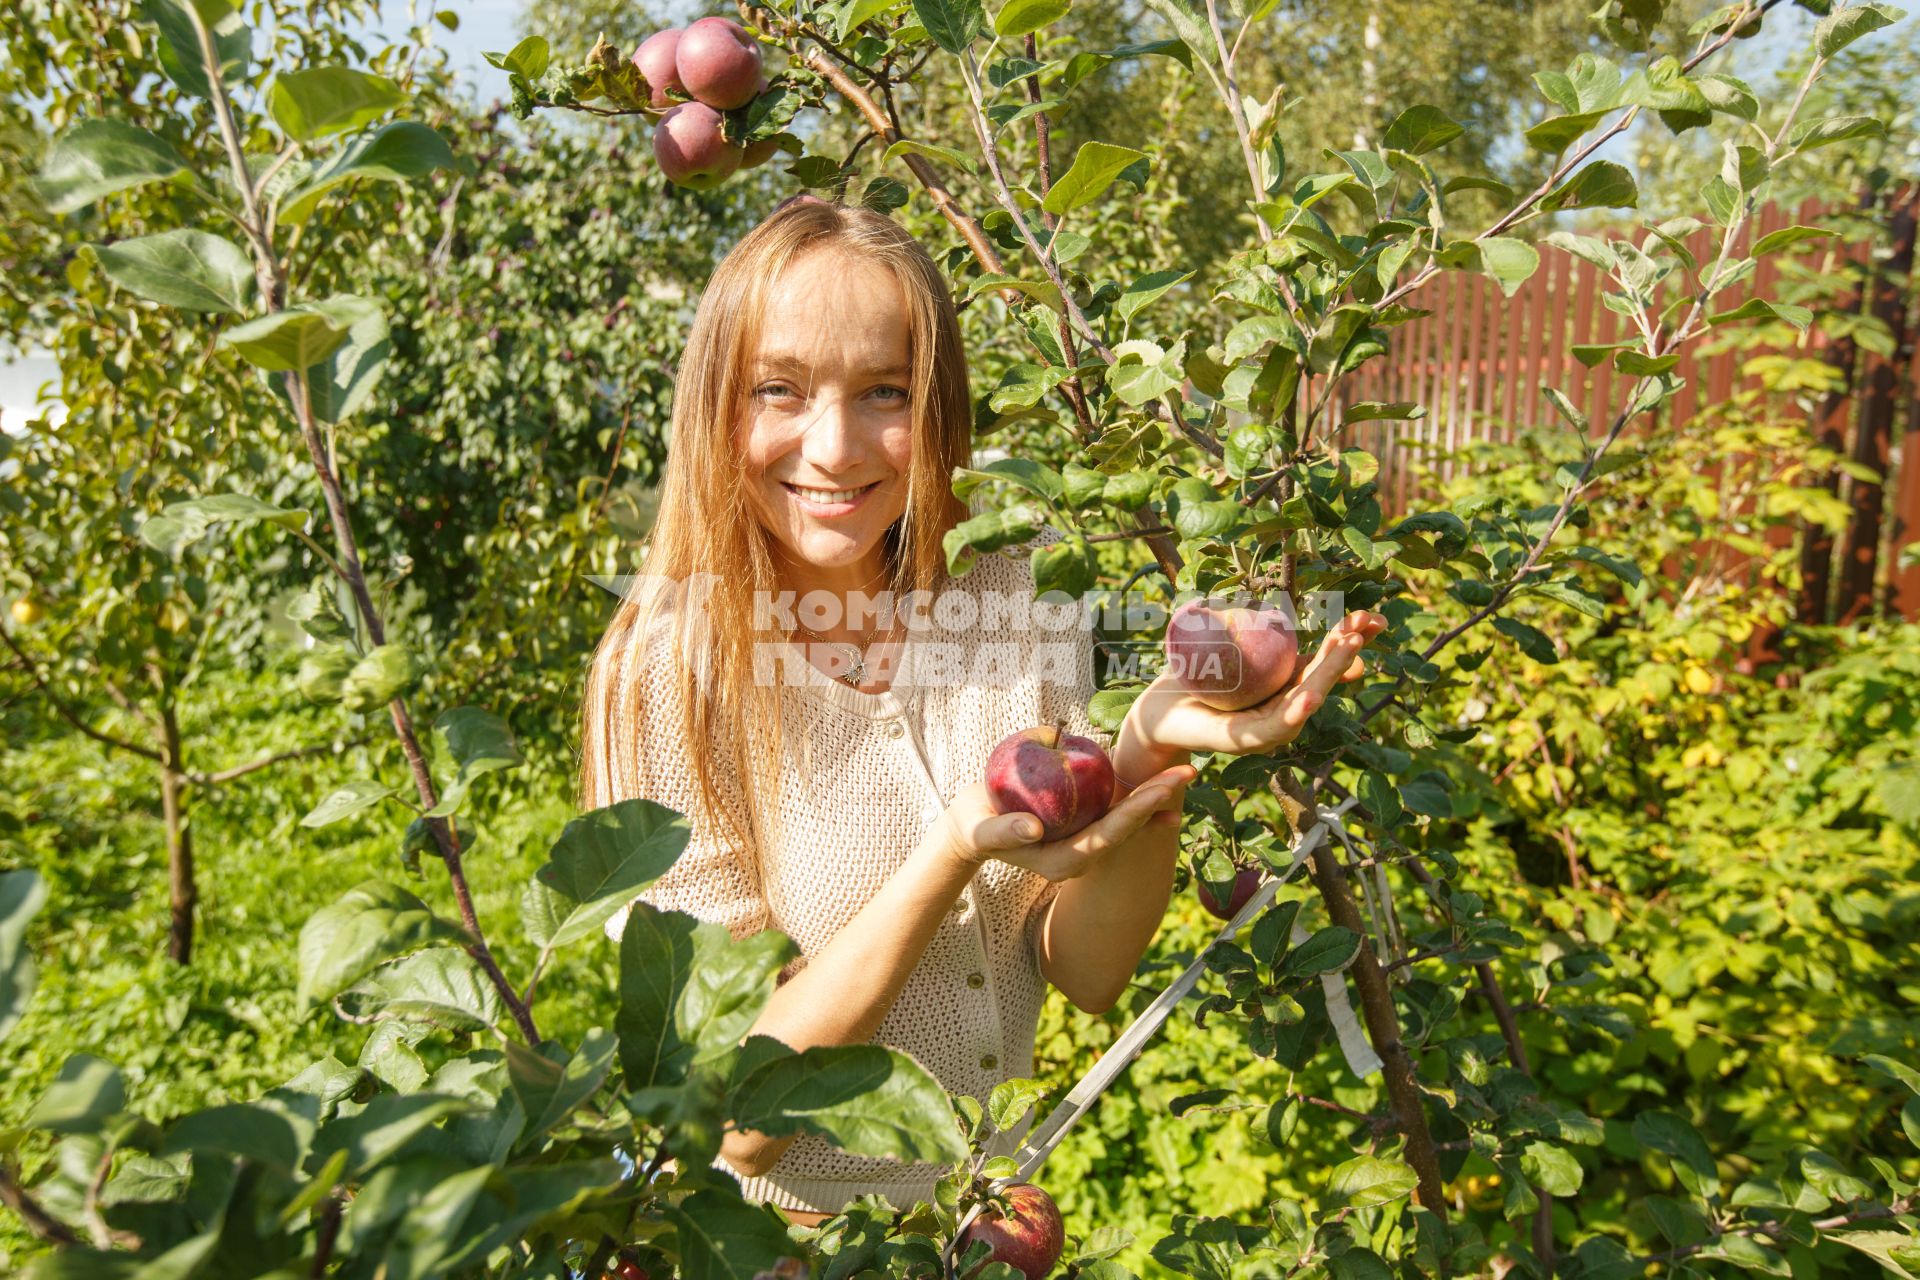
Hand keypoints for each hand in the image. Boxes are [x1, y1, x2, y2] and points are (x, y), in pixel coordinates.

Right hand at [935, 763, 1197, 882]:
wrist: (973, 826)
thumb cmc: (976, 828)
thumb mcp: (982, 831)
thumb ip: (1004, 832)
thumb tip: (1033, 828)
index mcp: (1065, 861)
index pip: (1109, 836)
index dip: (1137, 814)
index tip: (1161, 794)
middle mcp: (1082, 852)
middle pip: (1127, 825)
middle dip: (1158, 799)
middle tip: (1189, 773)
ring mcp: (1083, 837)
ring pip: (1127, 816)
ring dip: (1155, 795)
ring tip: (1185, 773)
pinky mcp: (1081, 820)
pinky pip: (1115, 807)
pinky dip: (1137, 793)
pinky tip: (1158, 778)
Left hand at [1126, 610, 1387, 756]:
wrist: (1157, 710)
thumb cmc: (1195, 675)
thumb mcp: (1234, 648)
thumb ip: (1263, 630)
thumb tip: (1289, 604)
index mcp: (1286, 689)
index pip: (1325, 664)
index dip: (1351, 641)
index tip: (1374, 618)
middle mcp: (1282, 712)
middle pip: (1322, 682)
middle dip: (1345, 653)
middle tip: (1363, 626)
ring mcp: (1264, 730)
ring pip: (1305, 703)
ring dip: (1328, 676)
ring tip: (1348, 649)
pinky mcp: (1241, 740)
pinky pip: (1272, 727)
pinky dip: (1295, 713)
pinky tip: (1311, 698)